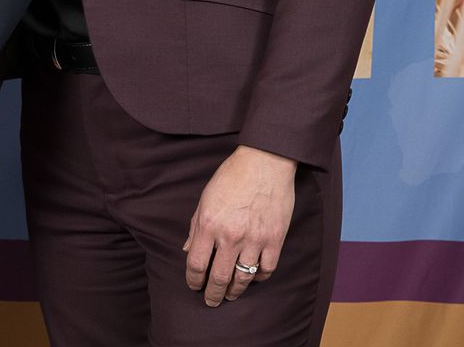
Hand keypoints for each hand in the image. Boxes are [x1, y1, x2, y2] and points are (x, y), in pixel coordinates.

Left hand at [183, 145, 296, 306]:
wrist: (264, 163)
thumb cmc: (231, 177)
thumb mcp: (205, 198)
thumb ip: (195, 226)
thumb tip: (187, 250)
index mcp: (208, 225)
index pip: (196, 264)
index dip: (193, 279)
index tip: (194, 285)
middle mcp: (230, 236)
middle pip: (219, 277)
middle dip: (213, 294)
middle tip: (211, 301)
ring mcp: (254, 240)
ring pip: (243, 278)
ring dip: (235, 290)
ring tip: (230, 295)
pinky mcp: (275, 240)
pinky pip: (266, 269)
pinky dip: (259, 277)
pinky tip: (253, 278)